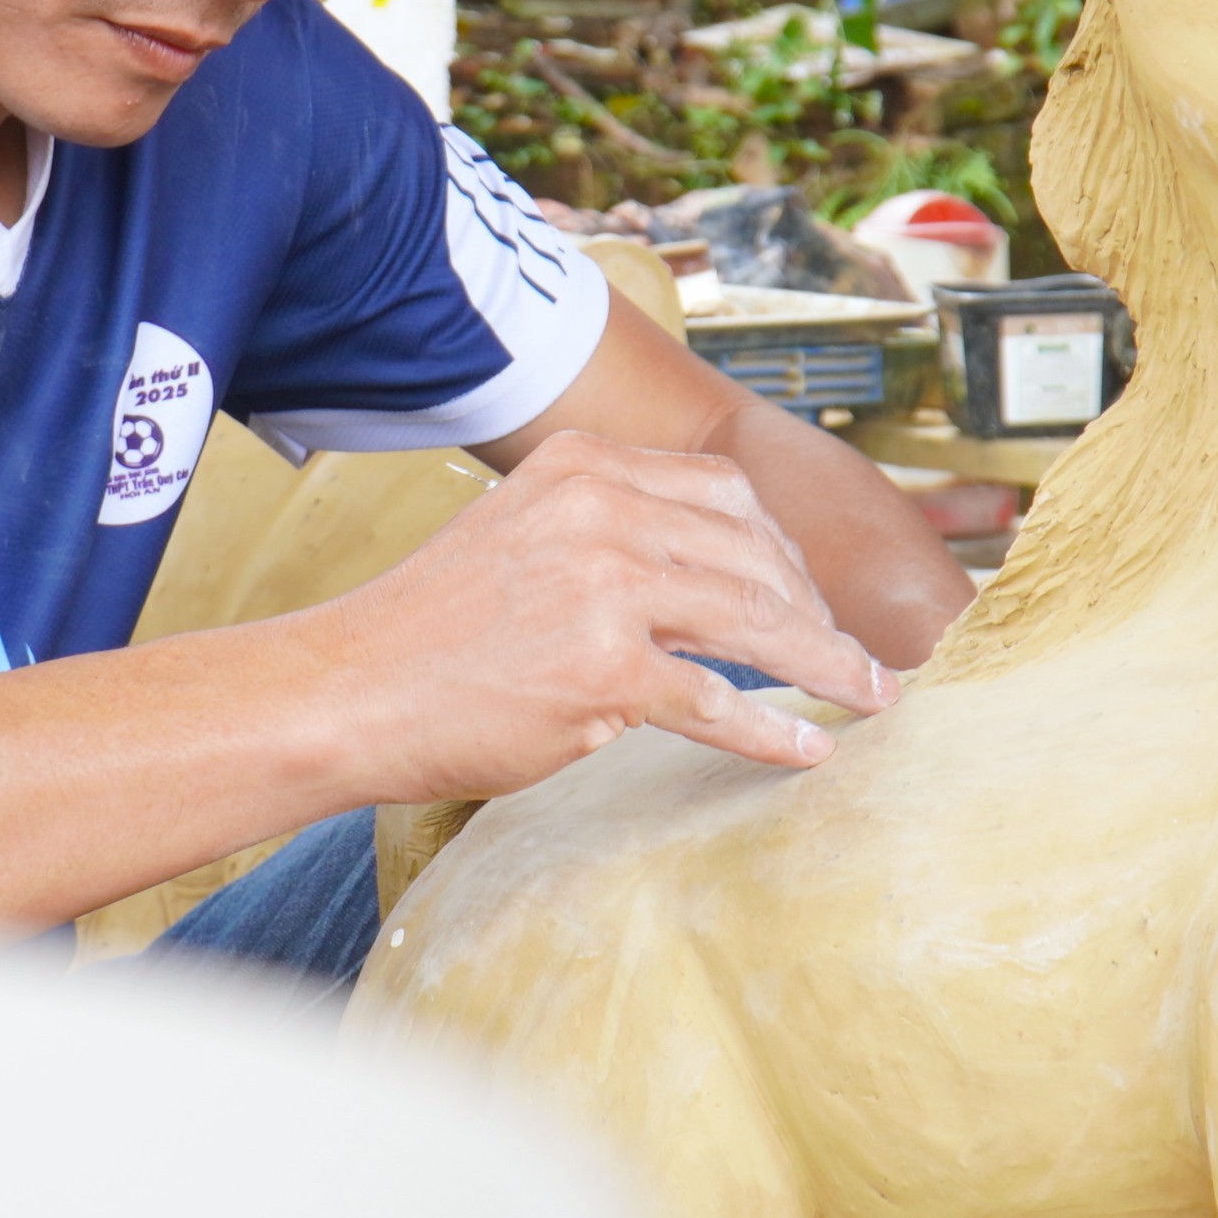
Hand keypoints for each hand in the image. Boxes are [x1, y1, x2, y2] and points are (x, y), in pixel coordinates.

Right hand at [299, 431, 901, 803]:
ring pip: (755, 621)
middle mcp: (601, 509)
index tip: (811, 595)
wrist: (349, 689)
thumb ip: (606, 532)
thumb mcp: (523, 533)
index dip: (783, 549)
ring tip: (868, 696)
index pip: (724, 492)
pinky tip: (809, 751)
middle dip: (815, 610)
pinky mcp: (603, 670)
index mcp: (585, 465)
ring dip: (826, 665)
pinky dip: (774, 733)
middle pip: (754, 552)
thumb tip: (705, 573)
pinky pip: (718, 703)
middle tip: (852, 658)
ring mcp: (605, 586)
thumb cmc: (433, 629)